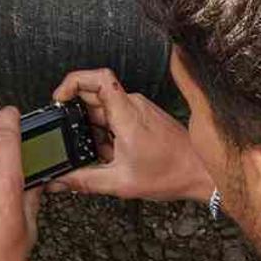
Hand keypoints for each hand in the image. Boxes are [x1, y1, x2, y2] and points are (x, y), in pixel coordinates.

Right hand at [48, 68, 212, 201]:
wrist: (202, 173)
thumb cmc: (170, 174)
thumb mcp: (120, 183)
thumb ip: (84, 181)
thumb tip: (58, 181)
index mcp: (126, 114)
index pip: (97, 78)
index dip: (72, 82)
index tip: (59, 98)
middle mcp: (133, 104)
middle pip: (93, 95)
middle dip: (79, 118)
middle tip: (78, 140)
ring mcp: (139, 108)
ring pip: (103, 107)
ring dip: (95, 129)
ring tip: (104, 154)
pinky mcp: (143, 114)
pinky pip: (115, 114)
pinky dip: (107, 132)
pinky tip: (115, 153)